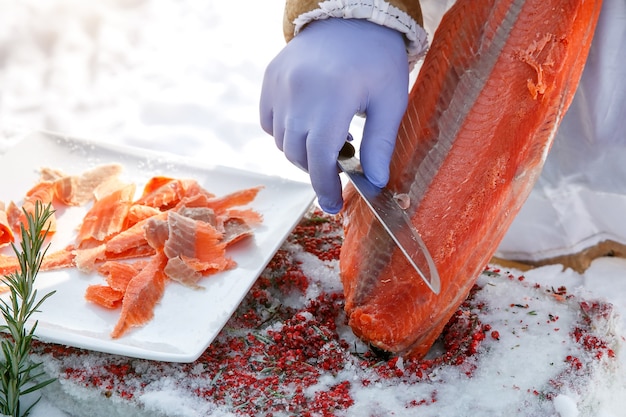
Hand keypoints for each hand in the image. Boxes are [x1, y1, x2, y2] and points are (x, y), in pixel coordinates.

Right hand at [260, 18, 408, 212]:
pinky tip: (308, 123)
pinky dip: (284, 133)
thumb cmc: (377, 58)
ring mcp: (280, 85)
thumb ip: (380, 144)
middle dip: (317, 170)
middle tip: (340, 165)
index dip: (325, 187)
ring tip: (329, 138)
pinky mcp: (270, 79)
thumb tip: (374, 182)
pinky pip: (269, 122)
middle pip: (298, 154)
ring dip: (303, 151)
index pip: (320, 158)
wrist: (350, 14)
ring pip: (282, 141)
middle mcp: (299, 92)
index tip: (332, 205)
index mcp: (333, 98)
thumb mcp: (391, 100)